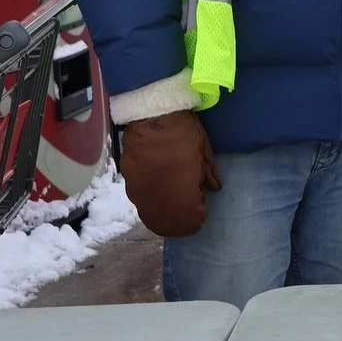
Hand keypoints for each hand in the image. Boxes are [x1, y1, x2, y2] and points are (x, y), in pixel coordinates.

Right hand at [117, 111, 221, 237]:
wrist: (151, 116)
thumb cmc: (184, 133)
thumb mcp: (204, 152)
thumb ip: (208, 175)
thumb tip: (213, 190)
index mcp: (181, 193)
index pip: (189, 220)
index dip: (197, 220)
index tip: (202, 211)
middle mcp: (158, 199)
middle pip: (167, 224)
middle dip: (180, 224)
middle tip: (189, 215)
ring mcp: (140, 192)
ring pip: (151, 216)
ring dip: (164, 216)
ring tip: (175, 208)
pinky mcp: (128, 182)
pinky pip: (140, 201)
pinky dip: (152, 203)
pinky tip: (159, 194)